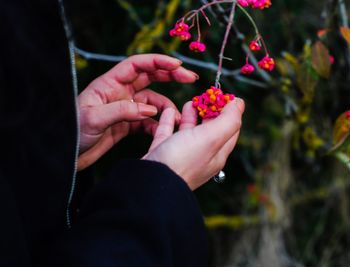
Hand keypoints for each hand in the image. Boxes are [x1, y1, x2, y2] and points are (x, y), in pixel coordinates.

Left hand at [77, 54, 197, 170]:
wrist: (65, 156)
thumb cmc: (73, 132)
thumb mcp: (95, 119)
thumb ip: (124, 112)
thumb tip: (152, 110)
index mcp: (109, 84)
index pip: (137, 65)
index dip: (158, 62)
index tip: (178, 65)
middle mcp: (119, 93)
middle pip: (150, 77)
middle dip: (171, 76)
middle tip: (191, 78)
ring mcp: (125, 109)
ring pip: (153, 102)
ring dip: (166, 108)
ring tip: (177, 119)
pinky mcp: (127, 125)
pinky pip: (148, 122)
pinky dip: (158, 125)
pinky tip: (164, 132)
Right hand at [143, 98, 244, 189]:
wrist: (151, 181)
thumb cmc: (182, 161)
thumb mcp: (212, 138)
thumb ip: (228, 120)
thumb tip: (240, 104)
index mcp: (217, 153)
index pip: (230, 129)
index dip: (230, 111)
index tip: (225, 95)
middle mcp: (200, 154)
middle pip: (210, 128)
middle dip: (211, 110)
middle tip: (208, 95)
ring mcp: (181, 153)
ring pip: (189, 130)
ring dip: (192, 114)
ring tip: (191, 101)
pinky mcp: (162, 151)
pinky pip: (168, 132)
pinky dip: (170, 120)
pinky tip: (170, 111)